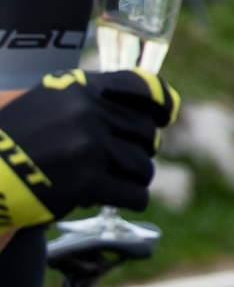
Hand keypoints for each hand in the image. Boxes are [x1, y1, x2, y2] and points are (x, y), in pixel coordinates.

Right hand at [0, 70, 181, 226]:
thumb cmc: (12, 140)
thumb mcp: (45, 102)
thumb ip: (89, 101)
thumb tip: (153, 106)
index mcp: (78, 87)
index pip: (142, 87)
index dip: (161, 103)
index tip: (165, 116)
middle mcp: (87, 112)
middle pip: (146, 132)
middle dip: (138, 149)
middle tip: (119, 162)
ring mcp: (88, 146)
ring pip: (143, 165)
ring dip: (133, 177)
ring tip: (114, 182)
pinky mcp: (86, 181)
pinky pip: (134, 193)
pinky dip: (131, 199)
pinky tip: (117, 200)